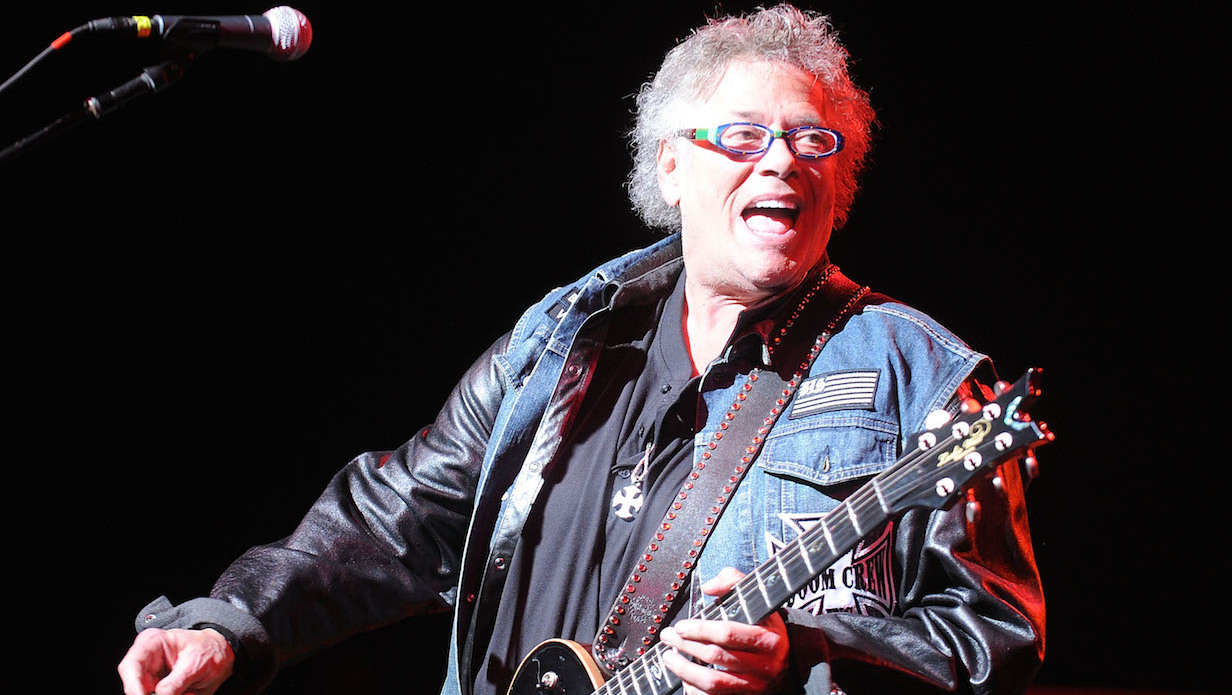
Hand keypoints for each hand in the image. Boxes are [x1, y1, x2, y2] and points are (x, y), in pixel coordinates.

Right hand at [118, 627, 234, 694]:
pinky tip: (185, 693)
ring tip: (186, 691)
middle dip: (147, 694)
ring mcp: (149, 673)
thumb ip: (176, 683)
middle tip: (173, 694)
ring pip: (143, 692)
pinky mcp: (155, 685)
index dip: (133, 686)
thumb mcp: (196, 665)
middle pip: (133, 684)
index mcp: (153, 642)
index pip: (131, 665)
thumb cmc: (209, 650)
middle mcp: (146, 657)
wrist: (220, 654)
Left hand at [659, 567, 790, 694]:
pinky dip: (695, 690)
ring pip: (714, 682)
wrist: (787, 661)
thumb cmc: (766, 629)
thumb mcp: (759, 602)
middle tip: (668, 636)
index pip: (728, 633)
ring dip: (685, 670)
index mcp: (768, 638)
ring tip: (668, 658)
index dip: (700, 629)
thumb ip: (734, 583)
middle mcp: (764, 665)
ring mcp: (755, 686)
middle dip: (685, 645)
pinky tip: (684, 678)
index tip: (681, 626)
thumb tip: (708, 587)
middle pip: (716, 656)